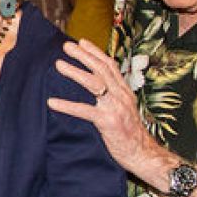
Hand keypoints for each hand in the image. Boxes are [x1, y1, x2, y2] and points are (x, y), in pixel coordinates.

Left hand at [49, 39, 164, 175]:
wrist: (143, 154)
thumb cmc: (130, 134)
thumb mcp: (124, 110)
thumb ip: (113, 97)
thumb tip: (97, 87)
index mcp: (125, 92)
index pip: (110, 66)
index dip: (96, 52)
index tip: (83, 42)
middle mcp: (121, 96)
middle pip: (101, 69)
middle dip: (83, 55)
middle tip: (66, 46)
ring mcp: (115, 108)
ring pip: (94, 83)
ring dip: (75, 72)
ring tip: (59, 65)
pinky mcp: (107, 122)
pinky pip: (84, 110)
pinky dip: (67, 105)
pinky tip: (52, 102)